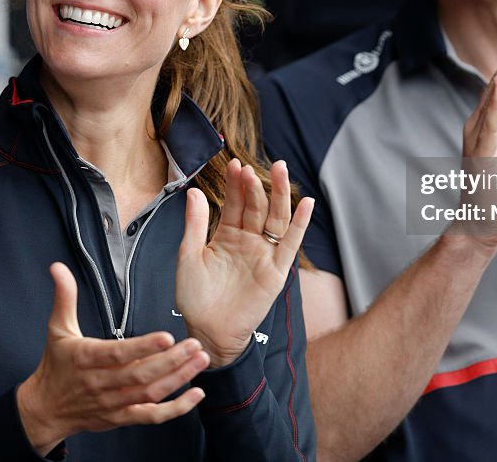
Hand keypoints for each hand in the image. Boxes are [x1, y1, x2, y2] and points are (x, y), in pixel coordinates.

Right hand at [17, 263, 209, 454]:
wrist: (45, 409)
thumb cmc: (56, 366)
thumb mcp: (57, 329)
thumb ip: (64, 297)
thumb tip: (58, 267)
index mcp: (85, 358)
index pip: (117, 354)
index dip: (142, 347)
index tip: (166, 336)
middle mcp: (100, 383)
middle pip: (139, 375)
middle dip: (171, 361)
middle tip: (194, 345)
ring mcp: (112, 403)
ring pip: (149, 394)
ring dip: (178, 379)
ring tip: (199, 361)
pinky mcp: (121, 417)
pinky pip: (151, 416)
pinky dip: (175, 409)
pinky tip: (195, 395)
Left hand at [176, 159, 314, 367]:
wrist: (206, 332)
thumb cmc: (195, 298)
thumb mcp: (188, 256)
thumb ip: (195, 224)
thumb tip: (193, 191)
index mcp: (226, 236)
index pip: (235, 203)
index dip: (235, 184)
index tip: (234, 163)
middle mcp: (248, 242)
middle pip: (257, 206)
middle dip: (255, 185)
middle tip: (252, 165)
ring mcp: (263, 254)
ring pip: (275, 218)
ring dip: (279, 194)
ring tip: (281, 169)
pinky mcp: (276, 271)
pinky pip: (290, 244)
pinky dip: (300, 224)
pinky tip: (307, 204)